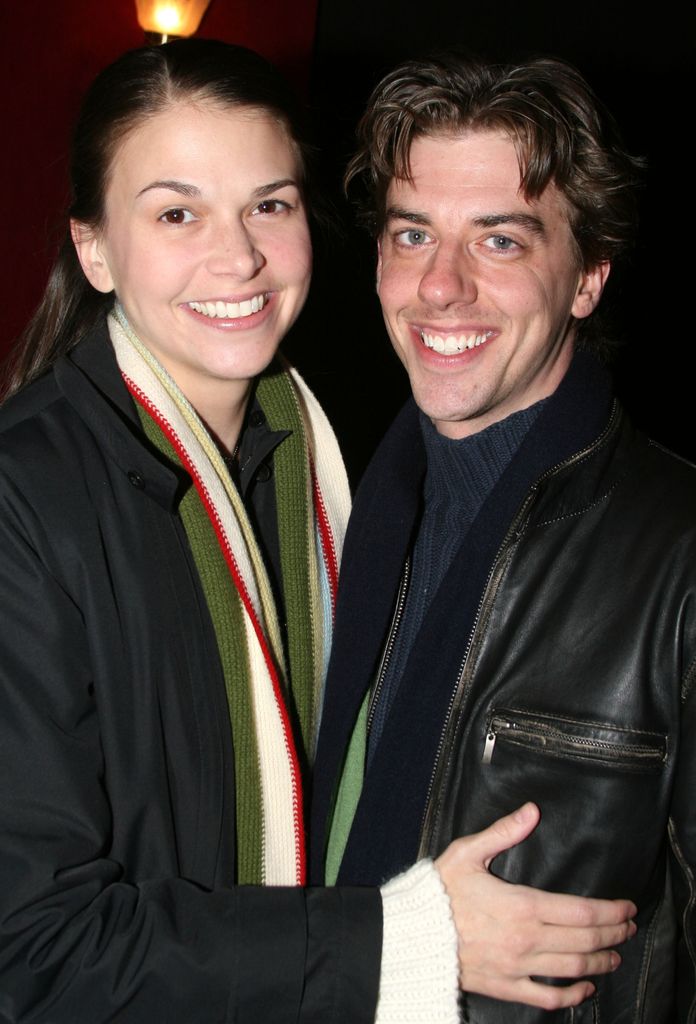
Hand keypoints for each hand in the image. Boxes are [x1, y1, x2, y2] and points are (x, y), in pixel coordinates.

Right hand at [434, 802, 636, 1010]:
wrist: (412, 934)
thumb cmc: (438, 891)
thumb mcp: (467, 853)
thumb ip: (503, 832)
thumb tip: (531, 811)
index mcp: (522, 905)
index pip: (581, 912)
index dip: (611, 911)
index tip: (627, 908)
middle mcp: (526, 940)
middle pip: (584, 940)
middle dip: (613, 934)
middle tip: (629, 928)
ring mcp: (518, 967)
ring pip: (572, 969)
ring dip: (600, 962)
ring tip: (615, 955)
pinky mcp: (506, 987)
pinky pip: (547, 997)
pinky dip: (572, 996)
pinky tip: (585, 989)